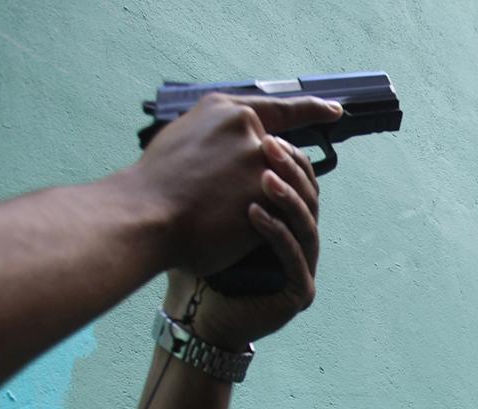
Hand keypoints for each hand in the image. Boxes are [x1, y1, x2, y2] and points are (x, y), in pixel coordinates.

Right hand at [120, 93, 341, 277]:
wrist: (143, 218)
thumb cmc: (152, 188)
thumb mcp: (182, 140)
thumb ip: (215, 139)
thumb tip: (232, 150)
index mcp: (224, 110)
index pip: (279, 108)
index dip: (311, 109)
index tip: (334, 111)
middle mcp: (248, 128)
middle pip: (282, 154)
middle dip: (273, 177)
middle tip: (247, 195)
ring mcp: (261, 160)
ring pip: (285, 184)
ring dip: (275, 202)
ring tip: (246, 217)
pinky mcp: (269, 194)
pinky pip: (283, 211)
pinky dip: (273, 222)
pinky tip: (258, 231)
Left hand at [163, 136, 319, 349]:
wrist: (192, 316)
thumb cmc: (197, 262)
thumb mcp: (211, 209)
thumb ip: (225, 176)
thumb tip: (223, 127)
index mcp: (288, 220)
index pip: (302, 180)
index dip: (292, 155)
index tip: (269, 132)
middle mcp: (302, 242)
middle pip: (311, 196)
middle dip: (290, 168)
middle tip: (266, 145)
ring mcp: (305, 268)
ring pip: (307, 223)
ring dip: (286, 196)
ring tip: (262, 174)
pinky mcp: (299, 292)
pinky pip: (294, 255)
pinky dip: (275, 232)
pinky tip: (253, 212)